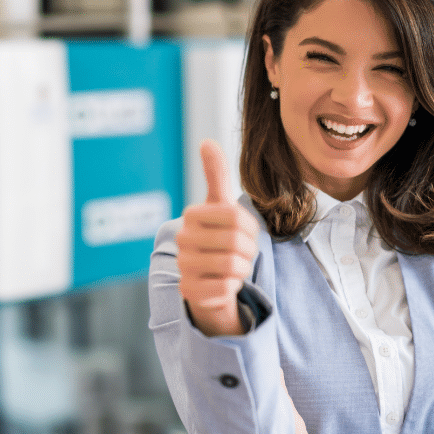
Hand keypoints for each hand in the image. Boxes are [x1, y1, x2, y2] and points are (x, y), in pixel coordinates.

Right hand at [176, 140, 259, 336]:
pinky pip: (224, 289)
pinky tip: (223, 283)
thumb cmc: (218, 235)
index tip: (244, 234)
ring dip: (242, 269)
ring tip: (234, 267)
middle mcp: (182, 239)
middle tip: (242, 254)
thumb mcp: (220, 205)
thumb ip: (216, 174)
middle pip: (235, 242)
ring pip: (231, 266)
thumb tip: (206, 141)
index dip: (250, 229)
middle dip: (248, 251)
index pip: (237, 218)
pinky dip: (232, 287)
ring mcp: (183, 266)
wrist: (208, 277)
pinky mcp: (188, 291)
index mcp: (192, 215)